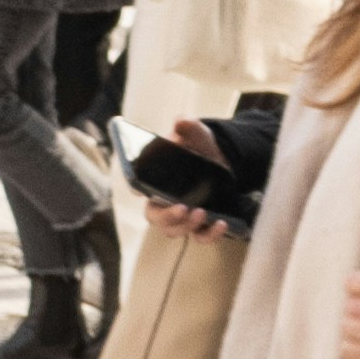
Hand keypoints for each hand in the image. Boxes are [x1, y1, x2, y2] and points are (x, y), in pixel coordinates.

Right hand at [139, 117, 227, 238]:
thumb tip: (181, 120)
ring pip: (175, 231)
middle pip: (156, 217)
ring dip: (187, 226)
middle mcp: (165, 201)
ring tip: (202, 212)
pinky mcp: (200, 225)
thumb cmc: (199, 147)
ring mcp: (182, 216)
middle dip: (167, 216)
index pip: (140, 187)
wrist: (221, 161)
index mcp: (157, 179)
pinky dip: (210, 235)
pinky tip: (221, 224)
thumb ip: (188, 127)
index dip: (138, 189)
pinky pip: (200, 237)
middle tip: (182, 208)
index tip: (141, 189)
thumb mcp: (196, 134)